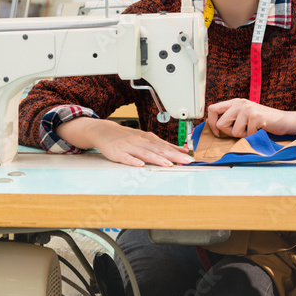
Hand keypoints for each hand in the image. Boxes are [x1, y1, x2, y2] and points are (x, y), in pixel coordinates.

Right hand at [56, 118, 193, 166]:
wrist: (104, 131)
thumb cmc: (127, 137)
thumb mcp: (147, 138)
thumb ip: (164, 145)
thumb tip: (183, 150)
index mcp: (148, 138)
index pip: (166, 146)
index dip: (178, 152)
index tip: (190, 158)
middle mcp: (140, 141)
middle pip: (159, 149)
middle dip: (173, 156)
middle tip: (186, 161)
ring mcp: (129, 147)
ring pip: (145, 153)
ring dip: (156, 158)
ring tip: (168, 164)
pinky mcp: (118, 153)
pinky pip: (126, 158)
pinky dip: (133, 161)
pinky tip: (140, 165)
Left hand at [207, 99, 287, 137]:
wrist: (283, 121)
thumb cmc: (262, 122)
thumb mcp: (244, 116)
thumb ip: (230, 118)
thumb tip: (214, 127)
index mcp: (234, 102)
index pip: (212, 109)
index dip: (211, 123)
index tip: (217, 132)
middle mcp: (240, 103)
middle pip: (220, 124)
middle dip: (230, 132)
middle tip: (243, 130)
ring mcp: (248, 109)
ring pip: (233, 131)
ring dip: (243, 135)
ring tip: (253, 129)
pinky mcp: (255, 116)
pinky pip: (246, 134)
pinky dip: (252, 136)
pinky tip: (260, 129)